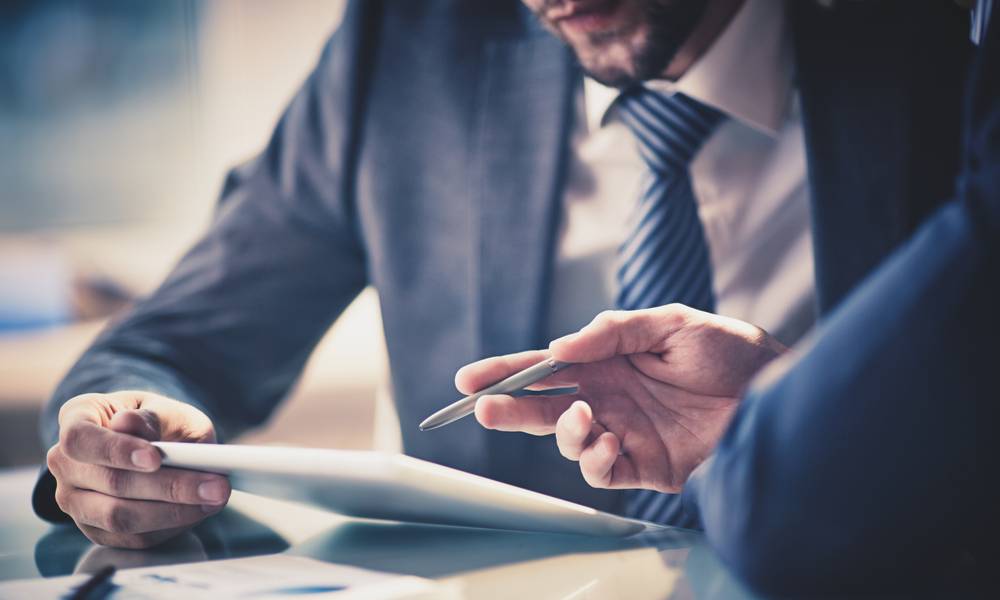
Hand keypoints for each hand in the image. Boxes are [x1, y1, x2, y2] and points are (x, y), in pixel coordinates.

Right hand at [46, 391, 230, 548]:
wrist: (160, 443)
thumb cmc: (159, 421)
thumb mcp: (165, 408)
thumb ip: (151, 417)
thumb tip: (127, 424)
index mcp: (77, 418)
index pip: (81, 439)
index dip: (116, 451)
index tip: (155, 458)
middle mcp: (66, 462)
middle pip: (109, 482)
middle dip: (168, 486)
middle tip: (216, 484)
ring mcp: (76, 500)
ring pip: (120, 516)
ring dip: (173, 511)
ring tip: (215, 497)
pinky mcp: (97, 529)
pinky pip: (132, 537)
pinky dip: (171, 526)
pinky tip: (200, 510)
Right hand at [456, 305, 785, 493]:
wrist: (779, 393)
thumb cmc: (731, 350)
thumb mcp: (672, 323)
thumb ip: (614, 331)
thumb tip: (560, 348)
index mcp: (608, 361)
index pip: (547, 367)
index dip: (508, 372)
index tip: (470, 379)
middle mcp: (609, 397)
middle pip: (544, 406)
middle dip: (510, 408)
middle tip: (484, 409)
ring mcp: (624, 431)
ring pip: (567, 441)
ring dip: (561, 432)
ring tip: (583, 417)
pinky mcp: (645, 466)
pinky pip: (602, 471)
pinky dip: (595, 460)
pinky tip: (609, 442)